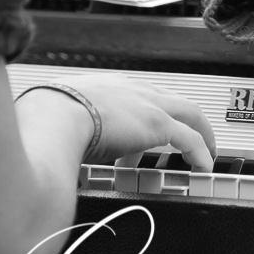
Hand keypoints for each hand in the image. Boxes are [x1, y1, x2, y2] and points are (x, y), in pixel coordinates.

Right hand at [44, 75, 217, 169]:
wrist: (53, 116)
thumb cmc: (46, 119)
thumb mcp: (59, 118)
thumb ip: (66, 128)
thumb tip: (56, 146)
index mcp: (108, 87)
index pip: (139, 97)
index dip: (147, 115)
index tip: (146, 136)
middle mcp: (132, 89)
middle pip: (172, 99)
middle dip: (185, 118)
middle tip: (191, 137)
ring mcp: (147, 104)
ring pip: (190, 113)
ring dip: (202, 133)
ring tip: (206, 152)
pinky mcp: (158, 124)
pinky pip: (191, 138)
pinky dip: (201, 152)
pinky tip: (203, 167)